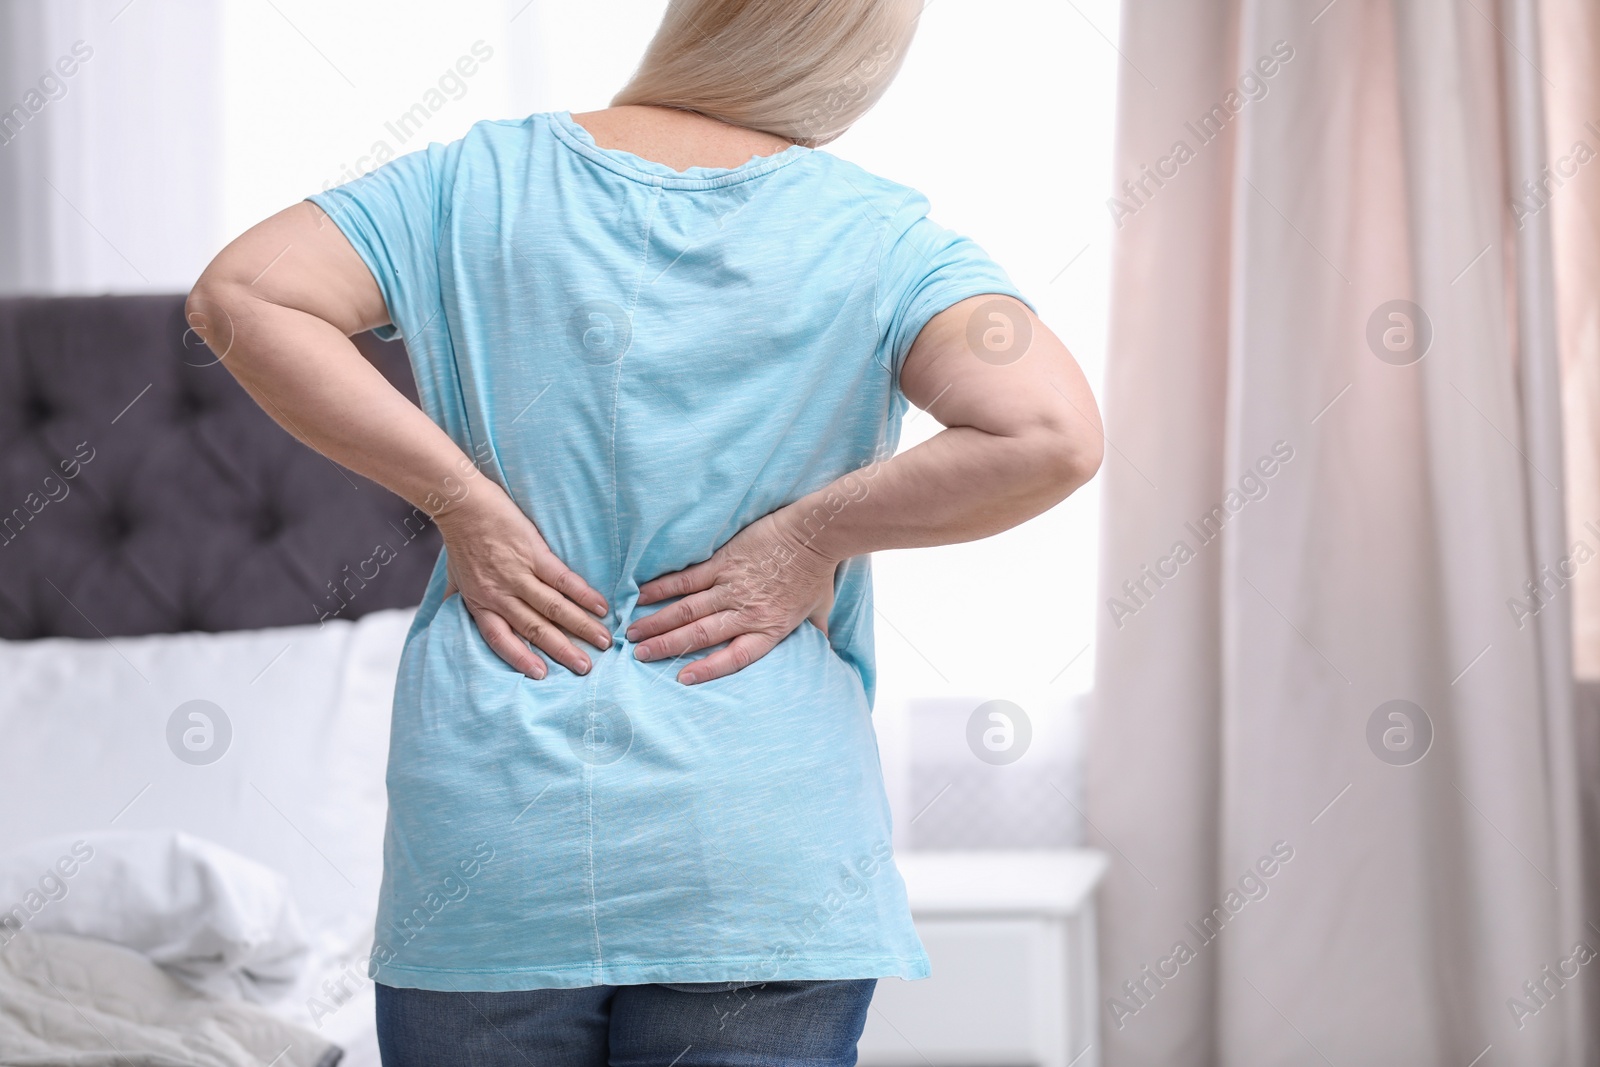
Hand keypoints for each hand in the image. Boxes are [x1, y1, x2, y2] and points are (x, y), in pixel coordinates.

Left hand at [435, 489, 611, 679]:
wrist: (462, 504)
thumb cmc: (459, 540)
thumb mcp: (454, 578)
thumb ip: (458, 600)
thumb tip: (447, 618)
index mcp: (480, 603)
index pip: (501, 640)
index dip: (521, 659)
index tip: (543, 675)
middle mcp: (500, 594)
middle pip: (535, 629)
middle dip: (563, 650)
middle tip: (586, 668)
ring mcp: (518, 574)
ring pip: (554, 608)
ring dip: (581, 626)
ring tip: (602, 641)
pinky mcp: (533, 553)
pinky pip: (562, 579)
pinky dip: (583, 595)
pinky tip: (600, 606)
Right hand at [627, 508, 838, 684]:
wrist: (816, 534)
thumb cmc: (819, 573)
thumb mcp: (820, 611)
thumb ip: (815, 632)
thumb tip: (825, 648)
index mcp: (768, 629)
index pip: (733, 658)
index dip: (707, 669)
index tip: (682, 679)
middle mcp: (745, 612)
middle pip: (699, 636)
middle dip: (666, 647)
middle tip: (639, 655)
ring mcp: (731, 586)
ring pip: (686, 610)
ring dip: (657, 623)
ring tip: (633, 633)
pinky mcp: (723, 562)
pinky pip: (687, 579)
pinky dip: (663, 588)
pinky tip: (642, 596)